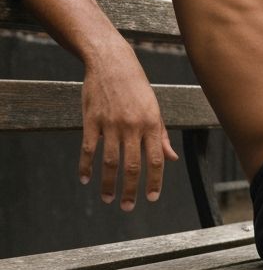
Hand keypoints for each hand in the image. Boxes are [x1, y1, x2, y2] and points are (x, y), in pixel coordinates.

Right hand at [79, 58, 178, 210]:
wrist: (111, 62)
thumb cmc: (137, 87)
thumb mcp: (155, 108)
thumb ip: (162, 135)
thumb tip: (171, 159)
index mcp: (152, 124)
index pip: (156, 159)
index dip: (154, 181)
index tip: (151, 198)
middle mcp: (133, 126)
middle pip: (133, 165)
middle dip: (131, 189)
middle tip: (128, 207)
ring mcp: (111, 123)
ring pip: (110, 161)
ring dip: (108, 183)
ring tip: (108, 198)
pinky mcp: (91, 120)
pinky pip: (88, 148)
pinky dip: (86, 165)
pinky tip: (85, 179)